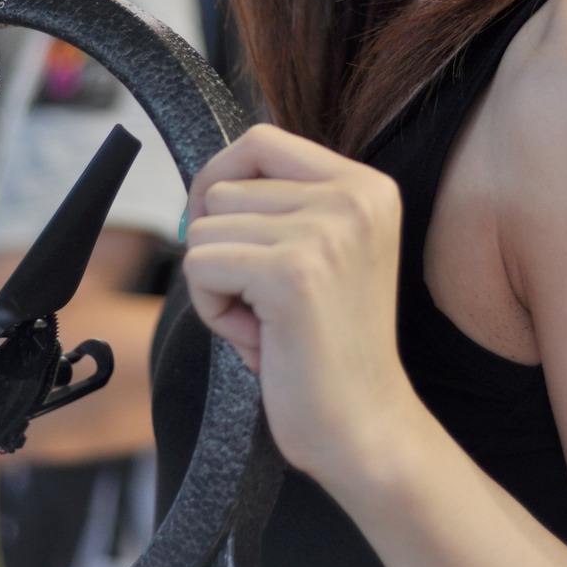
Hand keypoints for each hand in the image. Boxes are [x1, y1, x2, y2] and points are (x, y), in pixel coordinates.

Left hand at [182, 122, 417, 488]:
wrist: (365, 426)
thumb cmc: (330, 348)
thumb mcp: (322, 251)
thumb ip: (282, 206)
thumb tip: (205, 184)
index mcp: (366, 186)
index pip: (261, 140)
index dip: (221, 180)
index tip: (221, 229)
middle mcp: (353, 197)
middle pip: (224, 187)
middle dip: (223, 246)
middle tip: (266, 301)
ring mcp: (324, 232)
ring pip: (204, 228)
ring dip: (217, 282)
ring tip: (267, 322)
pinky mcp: (291, 273)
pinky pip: (200, 266)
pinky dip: (213, 310)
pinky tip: (259, 339)